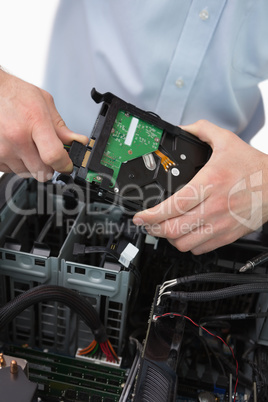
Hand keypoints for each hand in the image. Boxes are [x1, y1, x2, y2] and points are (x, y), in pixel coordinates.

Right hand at [0, 69, 87, 180]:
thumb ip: (61, 127)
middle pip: (42, 171)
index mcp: (35, 122)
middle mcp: (17, 137)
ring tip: (28, 146)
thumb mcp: (45, 104)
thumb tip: (78, 142)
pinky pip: (11, 170)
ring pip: (27, 173)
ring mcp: (3, 148)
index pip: (54, 156)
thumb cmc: (15, 95)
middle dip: (49, 166)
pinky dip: (16, 163)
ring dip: (31, 165)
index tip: (67, 165)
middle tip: (47, 153)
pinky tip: (16, 148)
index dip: (64, 165)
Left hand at [133, 120, 267, 253]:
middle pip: (173, 229)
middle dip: (153, 228)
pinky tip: (185, 233)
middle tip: (147, 223)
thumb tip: (182, 128)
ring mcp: (221, 224)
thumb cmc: (253, 167)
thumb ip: (202, 130)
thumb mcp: (226, 140)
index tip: (140, 216)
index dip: (151, 215)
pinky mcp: (227, 236)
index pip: (174, 205)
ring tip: (165, 229)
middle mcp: (214, 207)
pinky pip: (199, 249)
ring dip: (169, 238)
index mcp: (210, 183)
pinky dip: (187, 244)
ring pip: (184, 243)